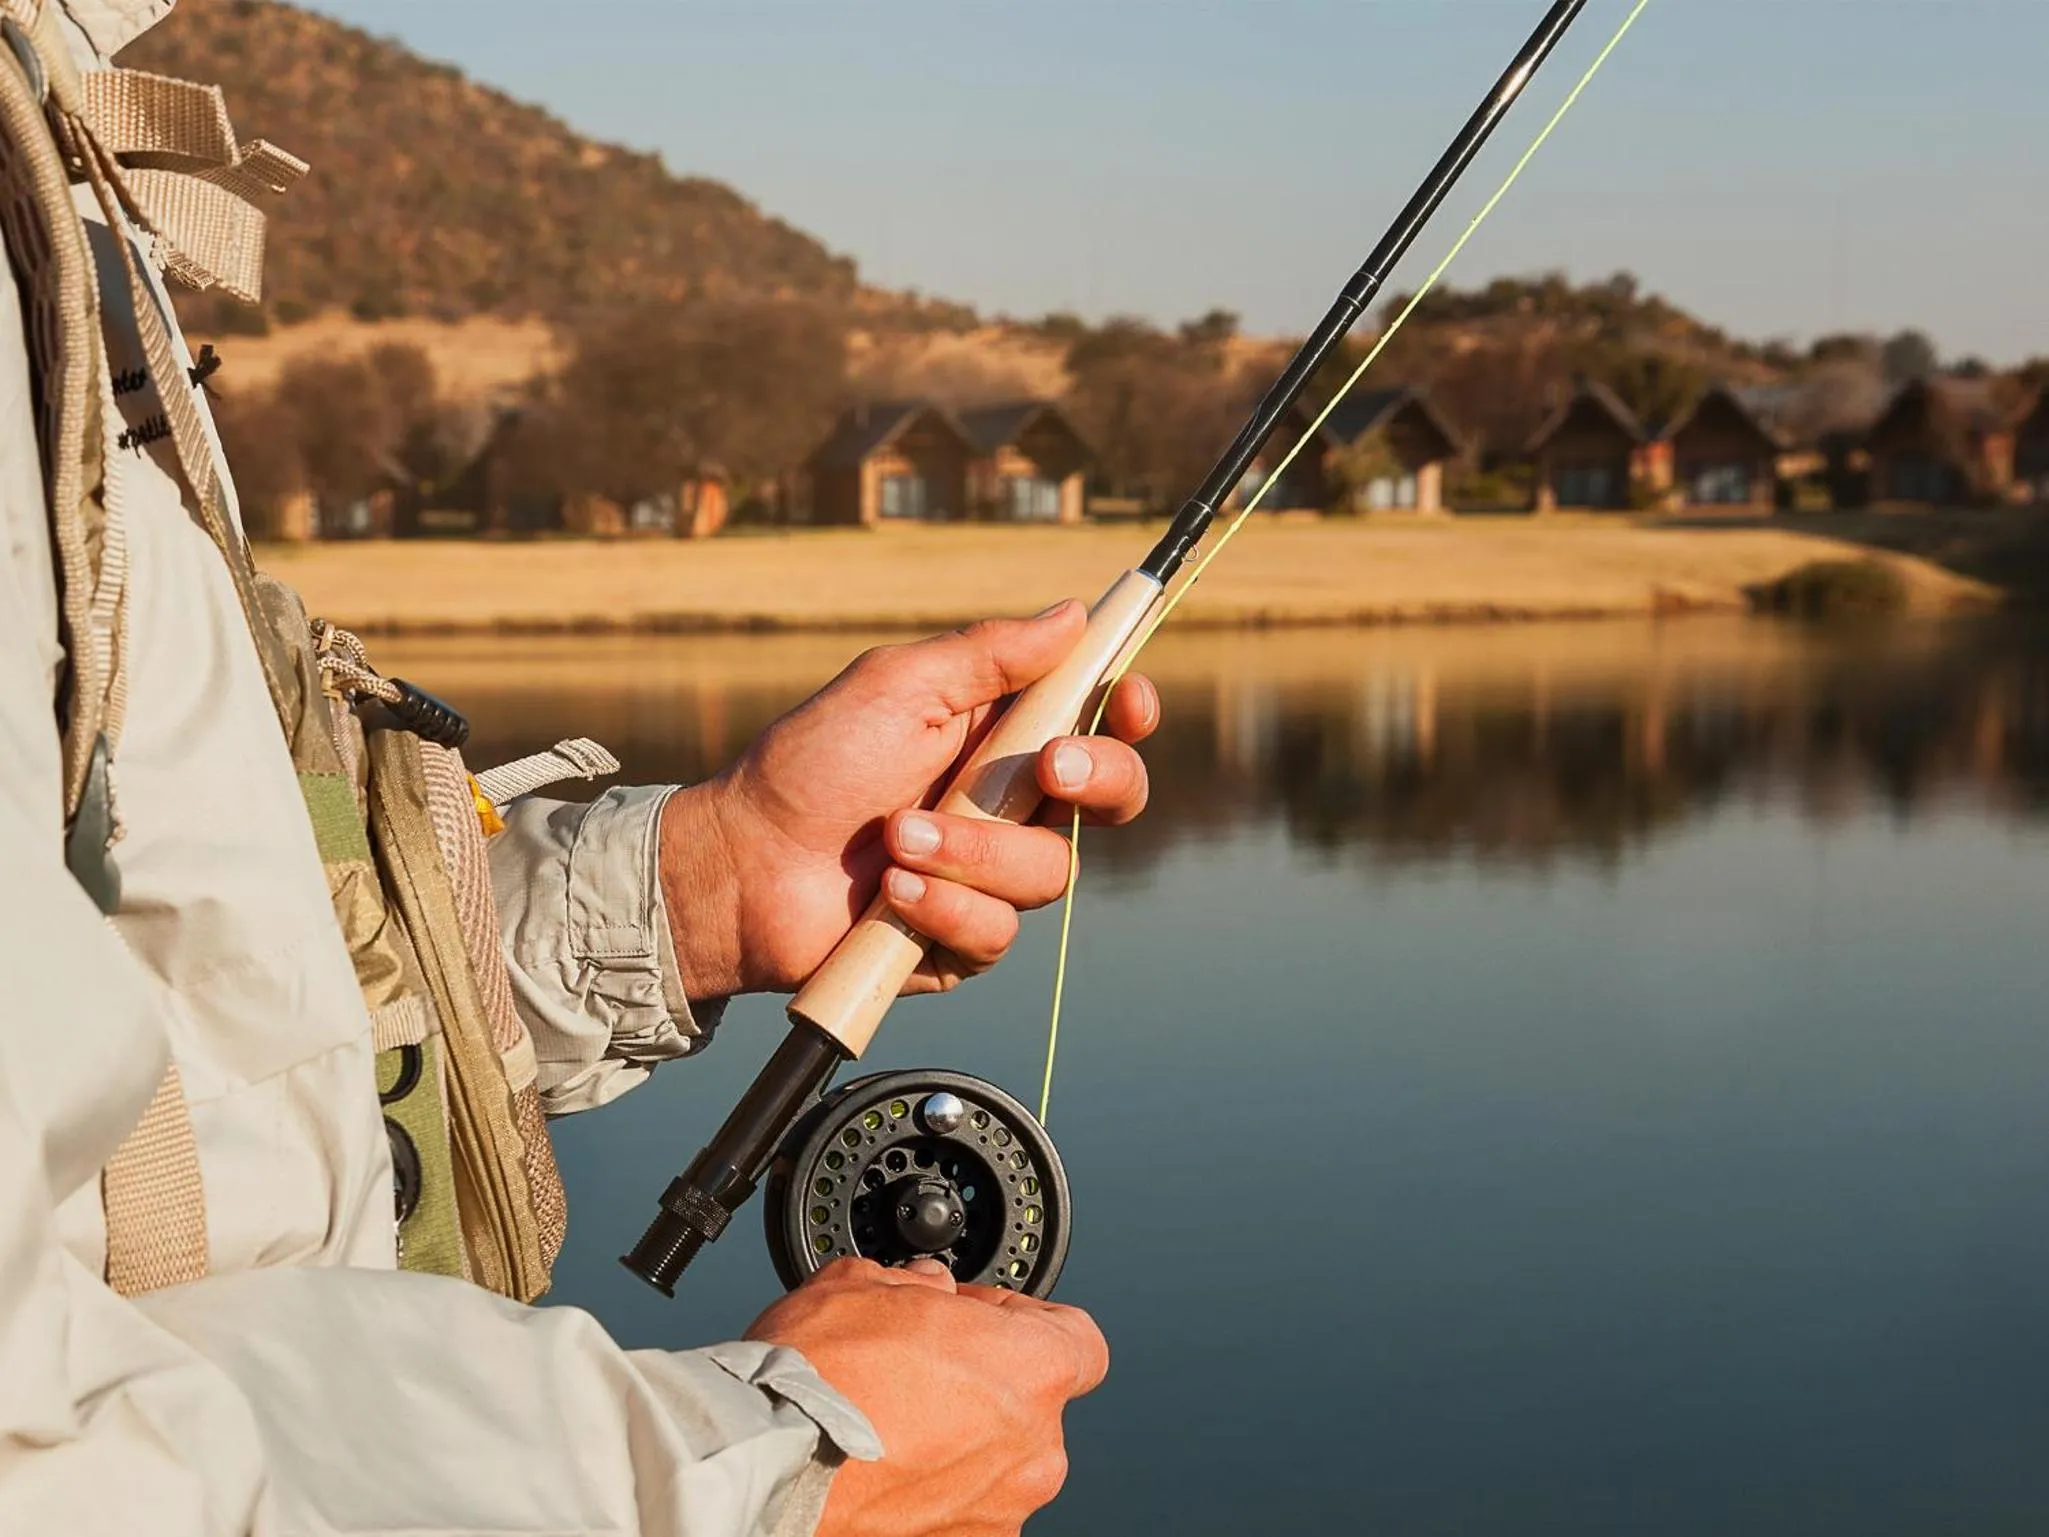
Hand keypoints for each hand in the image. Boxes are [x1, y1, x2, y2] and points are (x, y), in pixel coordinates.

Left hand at [660, 600, 1159, 996]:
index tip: (1128, 701)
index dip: (1127, 709)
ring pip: (1050, 870)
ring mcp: (989, 875)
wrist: (744, 867)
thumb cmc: (809, 766)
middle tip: (1048, 768)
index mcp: (1000, 734)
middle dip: (1096, 778)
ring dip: (973, 851)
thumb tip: (1072, 614)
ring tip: (897, 838)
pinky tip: (892, 896)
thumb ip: (987, 654)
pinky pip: (998, 930)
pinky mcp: (965, 938)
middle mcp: (1007, 803)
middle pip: (1112, 795)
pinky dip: (944, 908)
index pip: (1096, 719)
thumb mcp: (896, 689)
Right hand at [746, 1258, 1107, 1536]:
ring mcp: (999, 1513)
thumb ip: (917, 1282)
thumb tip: (926, 1287)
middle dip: (982, 1382)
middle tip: (919, 1367)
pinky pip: (961, 1510)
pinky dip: (932, 1493)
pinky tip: (880, 1472)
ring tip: (887, 1426)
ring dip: (957, 1443)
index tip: (980, 1316)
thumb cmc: (813, 1385)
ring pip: (996, 1464)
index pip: (1078, 1337)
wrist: (760, 1473)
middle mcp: (1033, 1450)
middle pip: (1032, 1404)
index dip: (1024, 1319)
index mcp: (1032, 1370)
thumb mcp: (861, 1285)